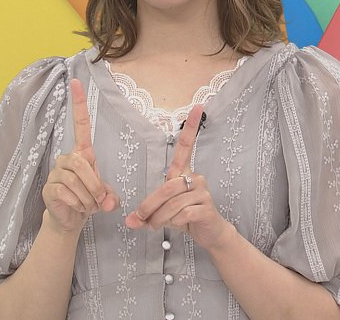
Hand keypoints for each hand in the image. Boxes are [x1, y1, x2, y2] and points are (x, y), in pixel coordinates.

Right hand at [42, 78, 119, 234]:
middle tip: (99, 200)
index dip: (78, 104)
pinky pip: (66, 192)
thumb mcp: (105, 196)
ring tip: (87, 205)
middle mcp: (67, 158)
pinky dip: (78, 204)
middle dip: (95, 185)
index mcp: (82, 153)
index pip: (80, 124)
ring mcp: (56, 172)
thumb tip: (109, 202)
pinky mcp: (49, 187)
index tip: (76, 81)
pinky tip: (76, 208)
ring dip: (88, 198)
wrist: (71, 219)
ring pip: (76, 180)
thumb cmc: (89, 200)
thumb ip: (110, 196)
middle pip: (81, 163)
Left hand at [125, 105, 231, 249]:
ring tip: (156, 225)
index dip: (191, 127)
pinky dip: (173, 222)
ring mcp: (202, 192)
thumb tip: (130, 222)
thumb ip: (146, 214)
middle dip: (150, 206)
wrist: (209, 232)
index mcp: (183, 173)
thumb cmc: (185, 216)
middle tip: (142, 219)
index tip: (198, 107)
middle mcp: (195, 177)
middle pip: (167, 187)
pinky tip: (177, 225)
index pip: (186, 146)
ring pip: (173, 203)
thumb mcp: (163, 212)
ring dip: (159, 218)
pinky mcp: (206, 207)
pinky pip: (183, 213)